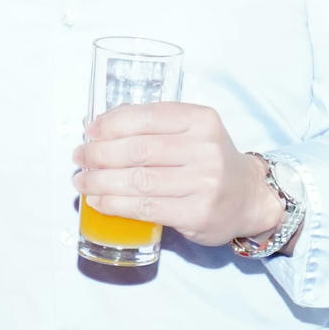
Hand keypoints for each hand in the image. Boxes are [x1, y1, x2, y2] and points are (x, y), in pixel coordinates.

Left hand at [76, 102, 280, 246]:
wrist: (248, 198)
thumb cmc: (209, 162)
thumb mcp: (192, 132)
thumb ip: (154, 125)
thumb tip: (99, 125)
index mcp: (201, 120)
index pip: (147, 117)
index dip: (111, 124)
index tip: (90, 131)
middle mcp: (205, 149)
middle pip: (138, 150)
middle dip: (100, 154)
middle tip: (80, 157)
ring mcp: (204, 183)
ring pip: (138, 180)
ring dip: (101, 182)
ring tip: (82, 181)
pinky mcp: (197, 213)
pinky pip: (146, 207)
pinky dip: (115, 205)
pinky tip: (99, 202)